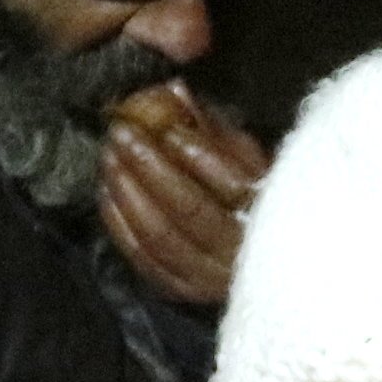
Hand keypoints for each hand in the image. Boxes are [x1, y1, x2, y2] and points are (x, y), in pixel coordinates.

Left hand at [98, 83, 266, 306]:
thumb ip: (216, 130)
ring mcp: (210, 279)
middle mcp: (240, 254)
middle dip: (150, 168)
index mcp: (269, 216)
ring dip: (130, 194)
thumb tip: (175, 90)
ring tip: (110, 158)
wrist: (273, 265)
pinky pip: (145, 259)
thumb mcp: (253, 162)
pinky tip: (108, 194)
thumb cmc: (262, 201)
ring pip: (162, 236)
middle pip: (190, 211)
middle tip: (121, 133)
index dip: (197, 155)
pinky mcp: (185, 291)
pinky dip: (122, 226)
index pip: (232, 185)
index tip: (167, 128)